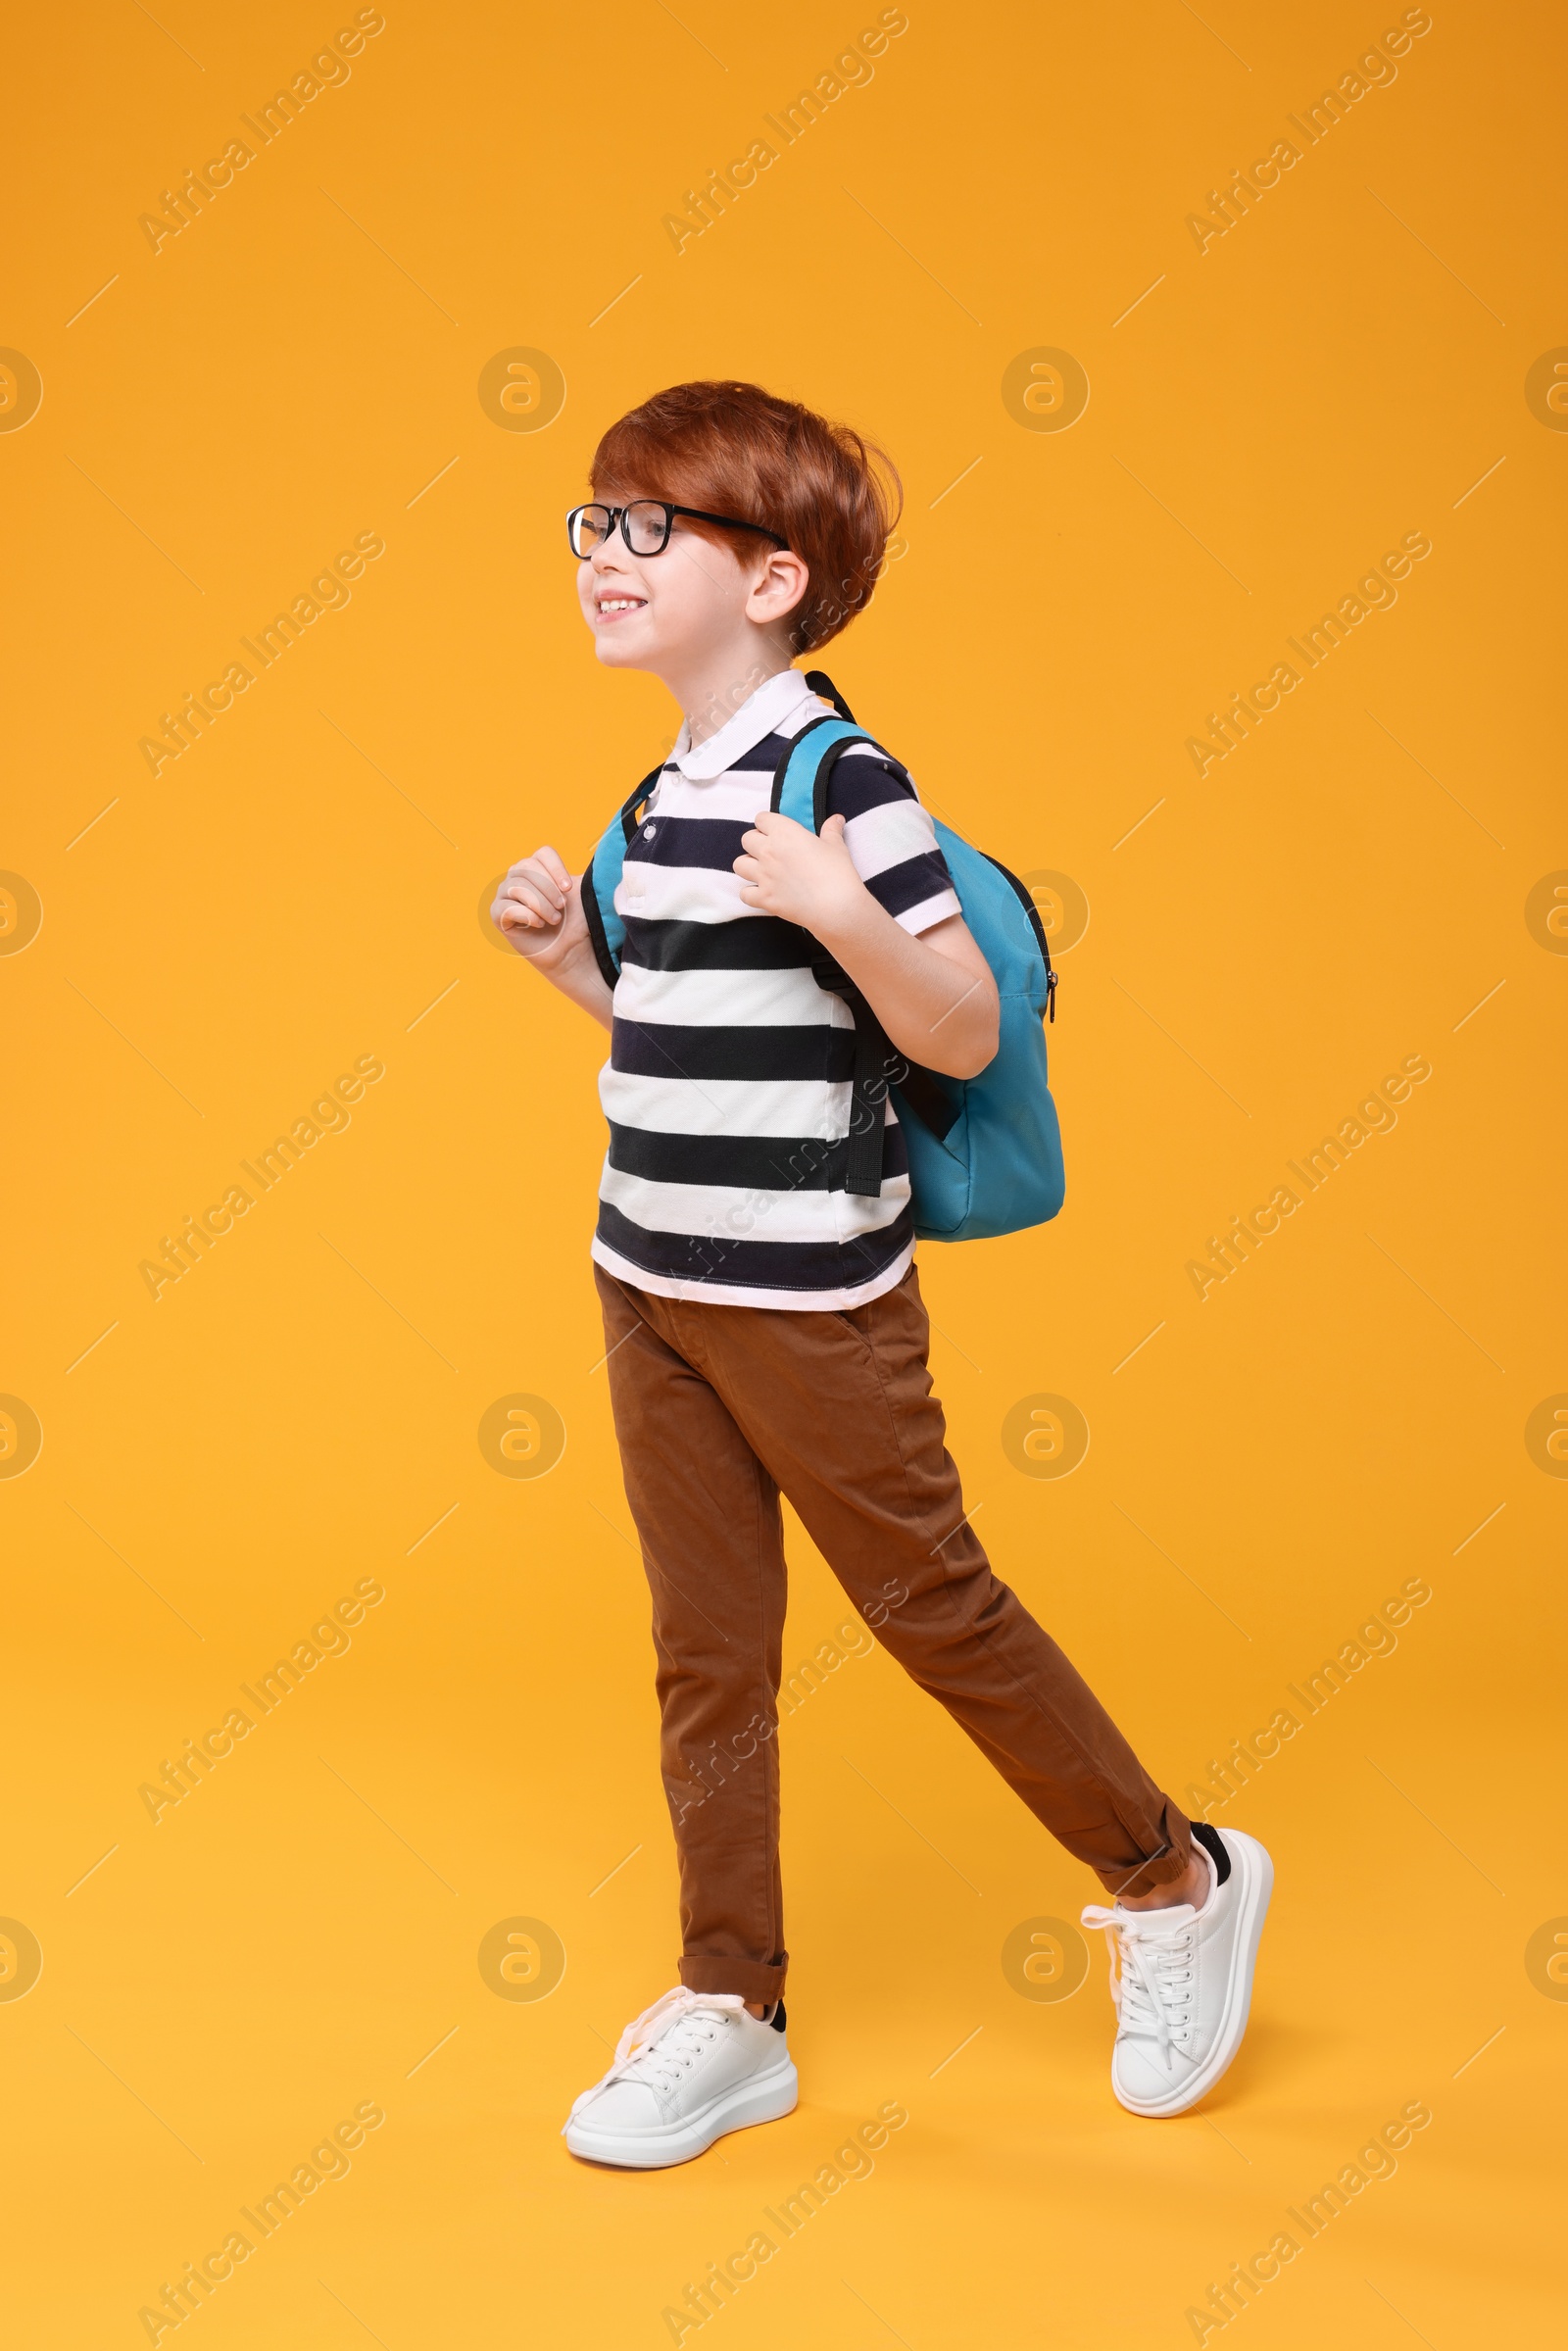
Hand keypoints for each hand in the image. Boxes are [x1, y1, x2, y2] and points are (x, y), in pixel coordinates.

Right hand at [491, 847, 588, 964]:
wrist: (570, 950)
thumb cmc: (575, 922)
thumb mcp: (583, 894)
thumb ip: (589, 873)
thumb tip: (604, 856)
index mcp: (538, 867)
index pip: (543, 854)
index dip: (556, 869)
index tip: (569, 889)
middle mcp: (518, 876)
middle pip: (527, 866)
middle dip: (548, 888)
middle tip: (561, 907)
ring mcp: (505, 894)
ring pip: (516, 886)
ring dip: (540, 903)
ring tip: (554, 919)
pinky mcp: (497, 915)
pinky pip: (505, 907)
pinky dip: (526, 915)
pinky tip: (540, 924)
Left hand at [732, 810, 865, 934]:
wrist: (837, 907)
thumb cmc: (838, 873)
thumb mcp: (836, 846)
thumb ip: (831, 830)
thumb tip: (836, 819)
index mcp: (785, 833)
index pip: (761, 818)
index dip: (768, 824)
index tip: (776, 831)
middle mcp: (769, 852)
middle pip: (746, 839)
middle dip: (756, 843)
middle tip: (771, 851)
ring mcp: (763, 876)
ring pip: (739, 864)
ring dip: (748, 865)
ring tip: (762, 870)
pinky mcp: (764, 898)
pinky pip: (744, 893)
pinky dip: (750, 893)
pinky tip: (762, 893)